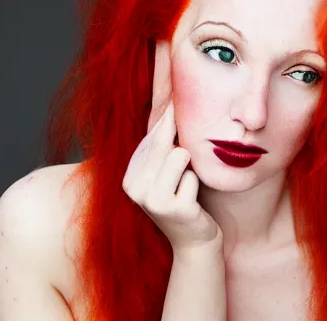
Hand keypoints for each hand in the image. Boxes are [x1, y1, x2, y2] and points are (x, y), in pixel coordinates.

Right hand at [122, 41, 222, 252]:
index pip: (152, 133)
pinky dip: (197, 185)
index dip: (169, 116)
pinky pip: (192, 176)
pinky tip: (191, 202)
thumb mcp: (169, 169)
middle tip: (184, 156)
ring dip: (191, 169)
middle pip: (164, 138)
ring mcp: (148, 198)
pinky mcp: (169, 208)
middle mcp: (132, 185)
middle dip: (179, 140)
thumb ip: (162, 141)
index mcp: (129, 172)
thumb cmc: (184, 197)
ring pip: (180, 153)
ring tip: (185, 186)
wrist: (196, 241)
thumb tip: (170, 101)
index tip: (172, 85)